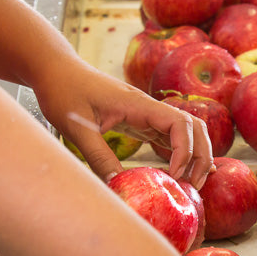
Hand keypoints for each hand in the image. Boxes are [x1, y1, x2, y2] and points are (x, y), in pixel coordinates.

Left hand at [34, 59, 214, 187]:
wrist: (55, 70)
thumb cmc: (63, 91)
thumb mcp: (76, 127)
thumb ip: (98, 155)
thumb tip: (117, 184)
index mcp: (139, 105)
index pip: (180, 124)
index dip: (184, 151)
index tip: (173, 175)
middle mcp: (150, 108)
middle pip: (194, 128)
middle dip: (201, 156)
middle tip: (194, 185)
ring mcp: (147, 114)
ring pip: (187, 132)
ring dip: (195, 155)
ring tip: (191, 182)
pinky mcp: (141, 121)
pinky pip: (171, 136)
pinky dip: (182, 153)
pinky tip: (182, 171)